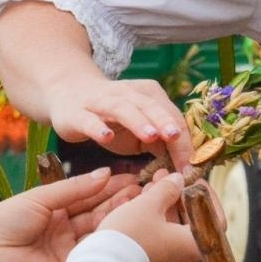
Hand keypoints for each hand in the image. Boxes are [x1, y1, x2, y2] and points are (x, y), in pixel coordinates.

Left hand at [0, 168, 139, 261]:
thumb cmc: (6, 220)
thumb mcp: (42, 198)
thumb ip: (75, 188)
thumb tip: (105, 173)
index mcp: (56, 208)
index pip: (89, 195)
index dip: (111, 186)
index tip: (134, 177)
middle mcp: (66, 227)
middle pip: (98, 212)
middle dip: (121, 200)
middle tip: (146, 189)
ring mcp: (69, 248)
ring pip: (100, 230)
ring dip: (120, 217)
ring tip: (142, 203)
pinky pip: (94, 251)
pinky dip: (109, 240)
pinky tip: (127, 227)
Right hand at [47, 73, 192, 170]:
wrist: (69, 95)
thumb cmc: (112, 118)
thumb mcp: (140, 129)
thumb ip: (161, 143)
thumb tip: (186, 167)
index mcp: (147, 96)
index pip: (170, 116)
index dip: (182, 140)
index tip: (191, 166)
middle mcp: (126, 93)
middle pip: (150, 106)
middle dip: (164, 121)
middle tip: (177, 137)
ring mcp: (101, 101)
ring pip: (123, 108)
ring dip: (138, 121)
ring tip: (152, 136)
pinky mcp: (78, 113)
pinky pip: (90, 120)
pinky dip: (98, 127)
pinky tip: (107, 136)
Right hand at [99, 172, 200, 261]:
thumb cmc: (129, 236)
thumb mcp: (148, 204)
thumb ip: (167, 189)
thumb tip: (178, 180)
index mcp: (195, 246)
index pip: (214, 219)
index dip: (205, 197)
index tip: (192, 180)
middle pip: (189, 224)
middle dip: (176, 198)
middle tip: (164, 177)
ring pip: (172, 233)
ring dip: (163, 209)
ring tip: (147, 188)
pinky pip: (159, 244)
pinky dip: (154, 226)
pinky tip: (139, 208)